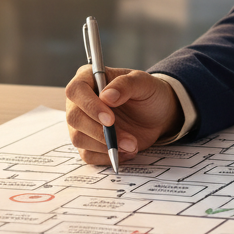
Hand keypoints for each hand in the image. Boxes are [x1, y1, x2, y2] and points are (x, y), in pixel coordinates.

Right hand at [65, 66, 183, 166]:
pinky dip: (107, 156)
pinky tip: (126, 150)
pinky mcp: (88, 142)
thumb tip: (106, 96)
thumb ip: (126, 85)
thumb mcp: (144, 83)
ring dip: (107, 146)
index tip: (110, 119)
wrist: (158, 114)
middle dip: (100, 132)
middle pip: (74, 118)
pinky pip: (87, 154)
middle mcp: (80, 101)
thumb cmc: (149, 93)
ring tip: (132, 144)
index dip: (90, 106)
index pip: (76, 90)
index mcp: (89, 78)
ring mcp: (82, 123)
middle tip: (127, 139)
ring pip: (79, 139)